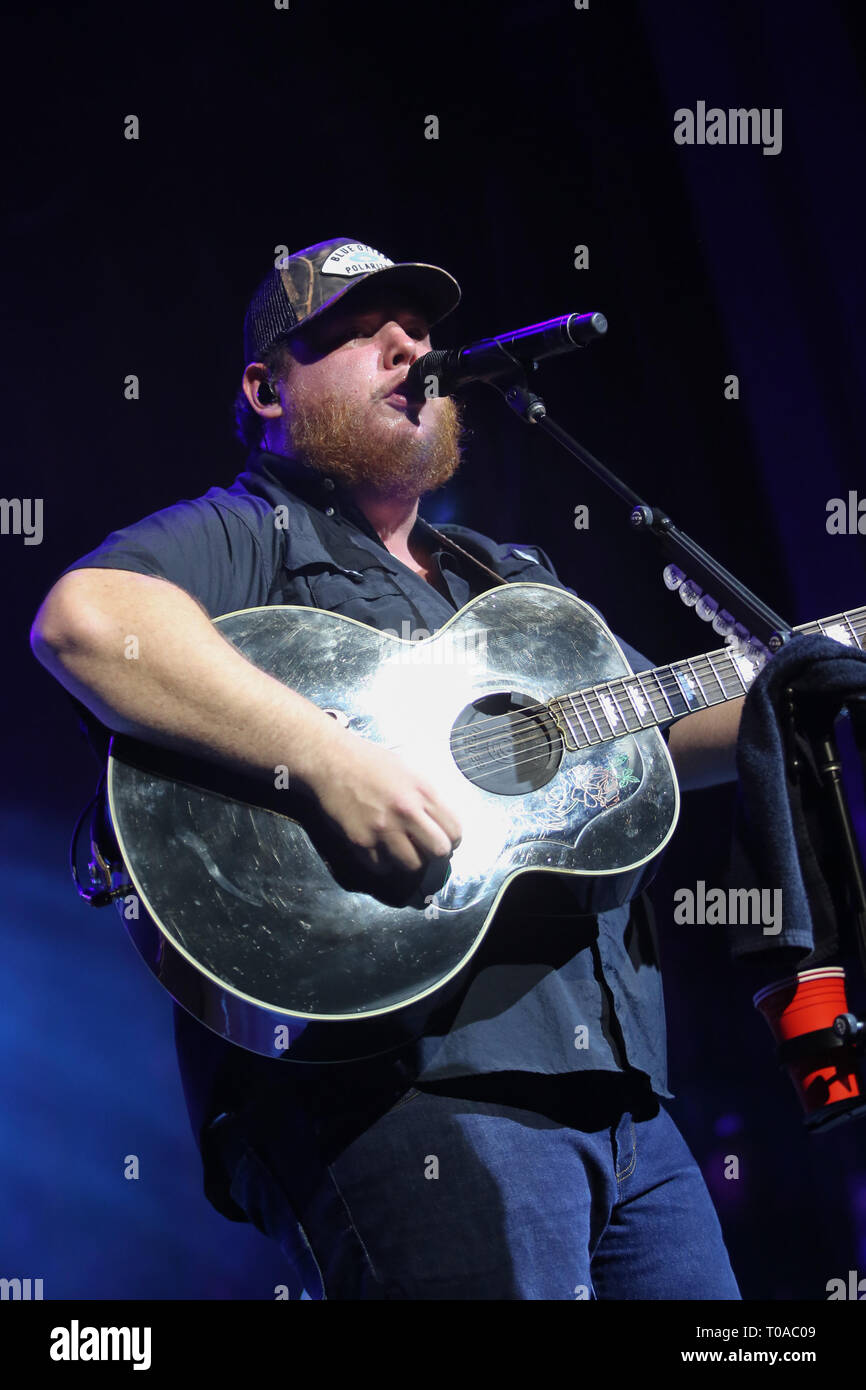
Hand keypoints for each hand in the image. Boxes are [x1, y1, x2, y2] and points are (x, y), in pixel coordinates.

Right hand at [306, 727, 462, 873]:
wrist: (333, 761)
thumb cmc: (371, 762)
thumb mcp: (409, 772)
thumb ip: (427, 798)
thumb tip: (441, 824)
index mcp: (423, 792)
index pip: (454, 830)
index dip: (452, 839)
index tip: (443, 839)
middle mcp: (406, 812)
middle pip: (439, 851)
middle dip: (435, 854)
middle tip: (424, 848)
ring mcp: (383, 829)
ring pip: (412, 865)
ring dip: (409, 860)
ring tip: (400, 849)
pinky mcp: (361, 841)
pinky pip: (382, 867)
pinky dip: (382, 862)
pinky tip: (379, 848)